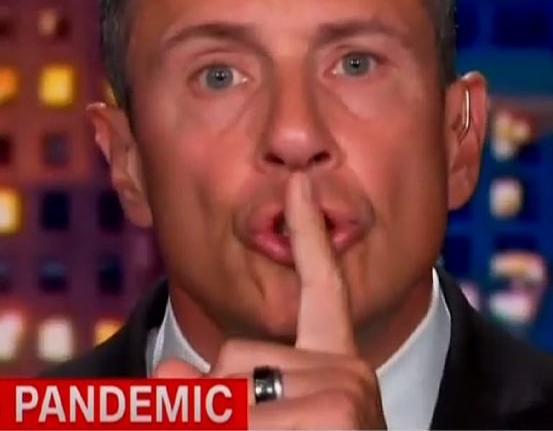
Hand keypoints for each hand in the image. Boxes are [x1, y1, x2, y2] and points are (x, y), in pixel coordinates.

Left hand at [155, 173, 386, 429]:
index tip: (298, 185)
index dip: (308, 235)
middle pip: (236, 356)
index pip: (321, 290)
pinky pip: (237, 412)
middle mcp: (349, 373)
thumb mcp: (247, 420)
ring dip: (220, 427)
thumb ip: (210, 393)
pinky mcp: (337, 414)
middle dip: (216, 405)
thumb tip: (164, 382)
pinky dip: (223, 428)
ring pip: (226, 390)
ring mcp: (348, 396)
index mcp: (334, 368)